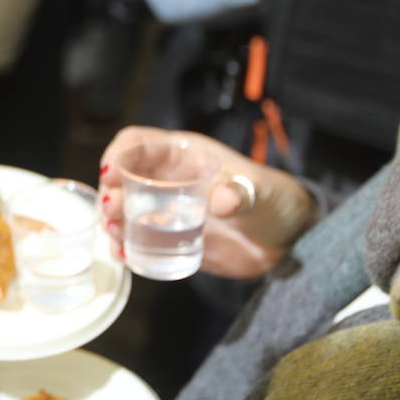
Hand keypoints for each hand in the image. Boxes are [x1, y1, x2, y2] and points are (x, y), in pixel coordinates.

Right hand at [99, 128, 315, 278]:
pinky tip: (125, 256)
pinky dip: (125, 246)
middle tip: (114, 213)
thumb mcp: (261, 191)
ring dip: (112, 221)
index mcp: (185, 154)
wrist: (289, 242)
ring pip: (125, 209)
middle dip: (111, 192)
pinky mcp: (171, 238)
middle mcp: (169, 179)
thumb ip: (241, 192)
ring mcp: (167, 210)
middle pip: (123, 177)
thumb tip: (221, 201)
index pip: (139, 143)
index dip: (119, 153)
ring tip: (116, 236)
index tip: (111, 174)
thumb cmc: (276, 202)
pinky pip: (137, 239)